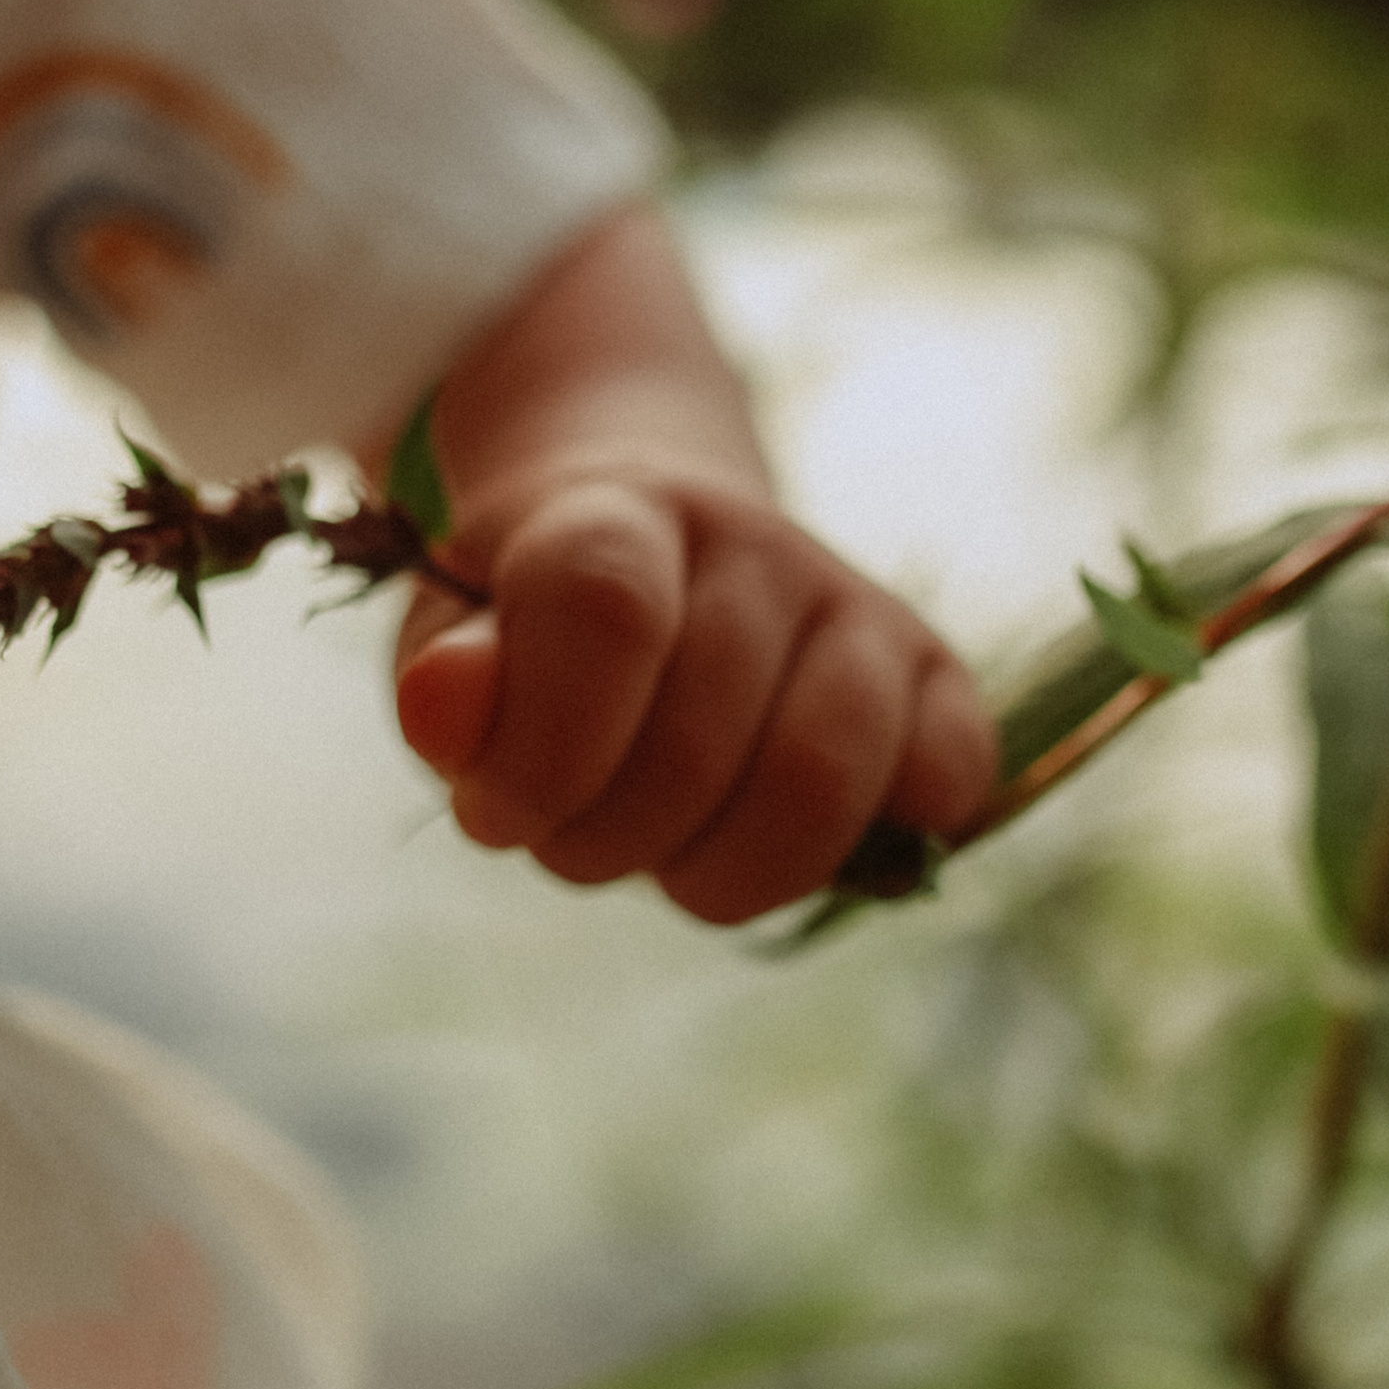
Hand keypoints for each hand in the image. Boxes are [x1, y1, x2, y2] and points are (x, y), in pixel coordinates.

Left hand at [393, 465, 995, 925]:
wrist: (660, 547)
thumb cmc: (539, 629)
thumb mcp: (458, 644)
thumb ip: (448, 684)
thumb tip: (447, 707)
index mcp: (620, 514)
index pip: (606, 611)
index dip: (544, 752)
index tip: (496, 815)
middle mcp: (757, 544)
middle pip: (700, 735)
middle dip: (611, 840)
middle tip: (574, 837)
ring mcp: (859, 604)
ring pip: (820, 777)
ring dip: (722, 873)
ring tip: (668, 859)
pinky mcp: (938, 674)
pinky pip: (941, 784)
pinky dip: (855, 851)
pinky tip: (769, 837)